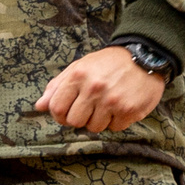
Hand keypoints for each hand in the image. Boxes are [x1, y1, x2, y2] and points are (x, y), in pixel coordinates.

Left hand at [34, 46, 167, 134]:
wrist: (145, 56)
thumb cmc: (108, 63)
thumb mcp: (79, 67)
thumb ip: (57, 86)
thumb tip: (39, 106)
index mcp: (78, 76)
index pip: (56, 108)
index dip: (59, 115)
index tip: (66, 113)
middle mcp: (94, 89)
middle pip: (74, 121)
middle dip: (79, 118)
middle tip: (89, 109)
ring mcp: (113, 101)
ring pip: (94, 127)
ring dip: (98, 121)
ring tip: (106, 106)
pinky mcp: (130, 110)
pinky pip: (115, 128)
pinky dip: (116, 121)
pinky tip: (120, 107)